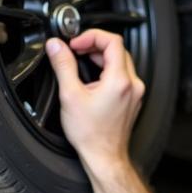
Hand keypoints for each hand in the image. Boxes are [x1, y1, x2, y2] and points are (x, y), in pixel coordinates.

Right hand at [45, 30, 143, 177]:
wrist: (104, 156)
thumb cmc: (91, 134)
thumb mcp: (70, 95)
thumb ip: (63, 66)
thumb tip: (56, 46)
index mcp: (120, 80)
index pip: (113, 41)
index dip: (92, 36)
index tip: (76, 43)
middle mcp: (132, 84)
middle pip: (117, 50)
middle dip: (95, 45)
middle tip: (76, 50)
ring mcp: (135, 92)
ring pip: (121, 62)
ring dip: (100, 57)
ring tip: (81, 62)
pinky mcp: (132, 99)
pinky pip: (122, 75)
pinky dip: (107, 70)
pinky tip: (92, 78)